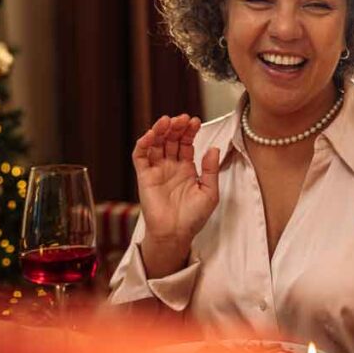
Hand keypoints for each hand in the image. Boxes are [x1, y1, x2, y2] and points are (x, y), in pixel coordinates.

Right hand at [132, 115, 219, 276]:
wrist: (176, 234)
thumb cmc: (193, 217)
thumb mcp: (210, 192)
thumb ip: (211, 170)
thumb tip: (213, 148)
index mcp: (187, 168)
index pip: (186, 143)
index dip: (189, 131)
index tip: (195, 121)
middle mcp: (171, 166)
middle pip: (171, 139)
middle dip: (176, 127)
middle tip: (182, 118)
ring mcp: (157, 170)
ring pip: (156, 143)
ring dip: (160, 130)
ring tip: (167, 121)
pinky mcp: (144, 176)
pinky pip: (140, 156)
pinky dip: (143, 144)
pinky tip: (151, 135)